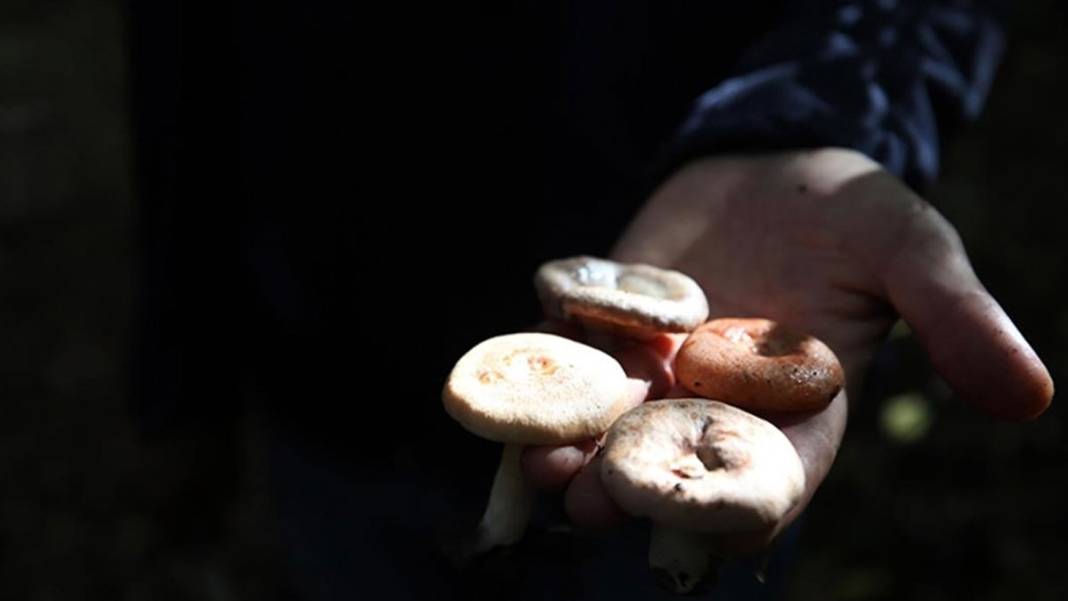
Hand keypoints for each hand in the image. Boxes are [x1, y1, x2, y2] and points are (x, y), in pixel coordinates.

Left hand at [522, 148, 1053, 551]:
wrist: (767, 162)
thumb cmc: (848, 209)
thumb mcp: (908, 251)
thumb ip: (953, 318)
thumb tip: (1031, 395)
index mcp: (797, 416)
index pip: (772, 482)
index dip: (745, 505)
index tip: (714, 518)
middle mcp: (716, 410)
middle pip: (674, 469)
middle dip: (636, 490)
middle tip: (595, 503)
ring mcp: (655, 379)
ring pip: (608, 432)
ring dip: (572, 454)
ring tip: (540, 466)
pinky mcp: (606, 339)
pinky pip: (567, 371)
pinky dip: (540, 385)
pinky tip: (503, 395)